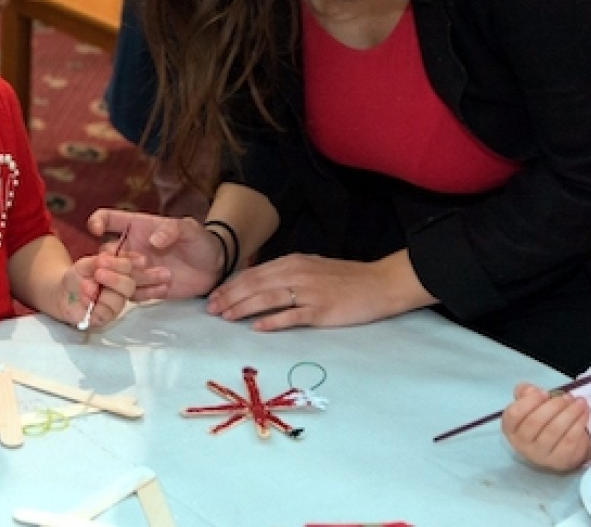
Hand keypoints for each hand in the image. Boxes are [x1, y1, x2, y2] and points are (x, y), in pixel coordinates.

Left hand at [60, 250, 135, 328]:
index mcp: (121, 273)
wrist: (62, 293)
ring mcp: (114, 305)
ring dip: (101, 292)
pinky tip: (84, 298)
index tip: (102, 260)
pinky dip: (93, 304)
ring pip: (119, 301)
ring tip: (85, 286)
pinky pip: (105, 313)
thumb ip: (97, 261)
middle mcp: (122, 290)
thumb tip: (108, 257)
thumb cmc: (77, 277)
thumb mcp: (85, 264)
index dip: (120, 264)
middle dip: (115, 279)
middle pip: (129, 286)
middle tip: (98, 274)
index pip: (129, 268)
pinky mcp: (104, 318)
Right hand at [87, 208, 220, 299]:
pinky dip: (146, 293)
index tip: (97, 230)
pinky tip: (165, 287)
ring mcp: (134, 270)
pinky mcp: (143, 289)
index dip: (97, 222)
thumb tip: (153, 240)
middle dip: (113, 261)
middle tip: (140, 262)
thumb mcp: (189, 229)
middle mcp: (130, 248)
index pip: (107, 219)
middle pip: (104, 254)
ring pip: (116, 278)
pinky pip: (132, 294)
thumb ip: (172, 230)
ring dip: (133, 279)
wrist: (213, 267)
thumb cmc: (198, 241)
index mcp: (135, 227)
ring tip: (164, 275)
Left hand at [209, 252, 429, 329]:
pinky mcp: (321, 310)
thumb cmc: (345, 278)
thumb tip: (259, 284)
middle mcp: (296, 273)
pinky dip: (272, 321)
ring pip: (267, 299)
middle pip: (254, 285)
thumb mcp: (312, 267)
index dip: (231, 286)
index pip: (253, 274)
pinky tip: (257, 327)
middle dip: (229, 297)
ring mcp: (308, 292)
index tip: (214, 297)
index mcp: (292, 262)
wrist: (379, 283)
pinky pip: (291, 315)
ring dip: (243, 308)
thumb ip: (287, 274)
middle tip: (211, 310)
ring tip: (226, 317)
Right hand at [501, 383, 590, 470]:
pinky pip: (570, 441)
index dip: (529, 401)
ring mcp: (541, 455)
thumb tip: (533, 391)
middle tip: (567, 397)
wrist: (557, 447)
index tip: (545, 392)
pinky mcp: (560, 461)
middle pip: (535, 422)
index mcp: (511, 429)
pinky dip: (579, 425)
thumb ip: (526, 393)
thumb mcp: (530, 405)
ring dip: (570, 413)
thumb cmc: (541, 421)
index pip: (514, 414)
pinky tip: (585, 414)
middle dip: (553, 406)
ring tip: (580, 402)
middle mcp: (522, 445)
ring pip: (554, 431)